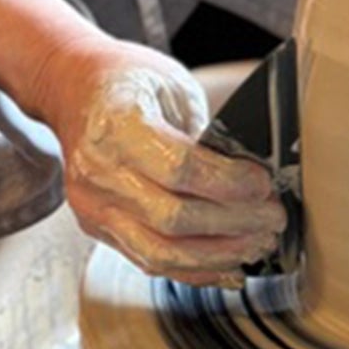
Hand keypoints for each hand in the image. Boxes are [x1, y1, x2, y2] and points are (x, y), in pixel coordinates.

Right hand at [33, 38, 286, 283]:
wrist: (76, 90)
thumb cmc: (129, 80)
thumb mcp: (173, 84)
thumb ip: (205, 131)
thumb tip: (251, 178)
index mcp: (116, 123)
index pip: (180, 168)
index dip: (229, 183)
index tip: (263, 184)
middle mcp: (97, 171)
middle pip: (172, 219)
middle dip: (234, 225)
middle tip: (272, 218)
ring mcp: (93, 205)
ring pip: (160, 253)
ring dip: (218, 255)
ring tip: (257, 244)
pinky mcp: (96, 226)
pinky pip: (149, 260)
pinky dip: (194, 269)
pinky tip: (228, 264)